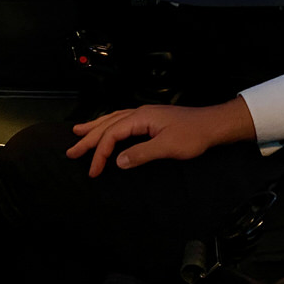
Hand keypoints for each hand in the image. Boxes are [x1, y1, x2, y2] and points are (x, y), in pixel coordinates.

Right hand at [67, 98, 254, 176]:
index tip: (93, 171)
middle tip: (71, 151)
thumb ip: (141, 154)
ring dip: (95, 128)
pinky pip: (122, 120)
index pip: (112, 134)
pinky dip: (109, 125)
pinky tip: (106, 127)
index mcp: (141, 117)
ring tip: (79, 132)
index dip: (100, 153)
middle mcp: (139, 113)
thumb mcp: (167, 148)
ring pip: (113, 120)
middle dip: (89, 139)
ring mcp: (144, 114)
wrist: (212, 125)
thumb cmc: (193, 135)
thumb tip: (118, 162)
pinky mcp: (150, 119)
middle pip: (108, 125)